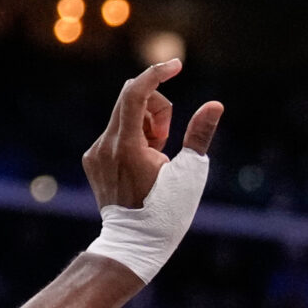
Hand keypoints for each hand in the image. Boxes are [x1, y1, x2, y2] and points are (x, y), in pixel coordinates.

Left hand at [81, 60, 223, 210]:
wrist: (135, 243)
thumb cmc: (167, 211)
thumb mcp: (190, 173)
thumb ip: (200, 135)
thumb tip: (215, 106)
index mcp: (127, 147)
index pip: (135, 93)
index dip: (157, 73)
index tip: (176, 65)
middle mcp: (104, 145)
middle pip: (132, 100)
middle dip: (158, 109)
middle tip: (169, 140)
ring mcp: (95, 153)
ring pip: (125, 116)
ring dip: (147, 126)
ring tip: (157, 158)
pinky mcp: (92, 159)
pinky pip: (116, 132)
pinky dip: (134, 138)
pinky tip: (142, 165)